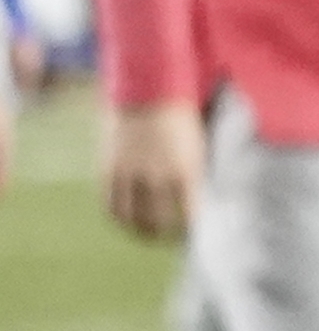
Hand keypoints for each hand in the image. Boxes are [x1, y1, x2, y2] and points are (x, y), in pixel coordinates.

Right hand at [105, 101, 206, 240]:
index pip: (187, 215)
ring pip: (131, 218)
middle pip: (158, 222)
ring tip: (147, 235)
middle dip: (165, 236)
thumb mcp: (197, 149)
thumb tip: (196, 205)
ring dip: (139, 231)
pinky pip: (111, 205)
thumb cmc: (182, 120)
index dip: (188, 231)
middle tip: (169, 239)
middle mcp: (156, 177)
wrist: (150, 91)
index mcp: (185, 171)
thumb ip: (194, 176)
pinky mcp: (110, 170)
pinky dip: (119, 219)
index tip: (191, 236)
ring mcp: (130, 175)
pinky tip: (127, 222)